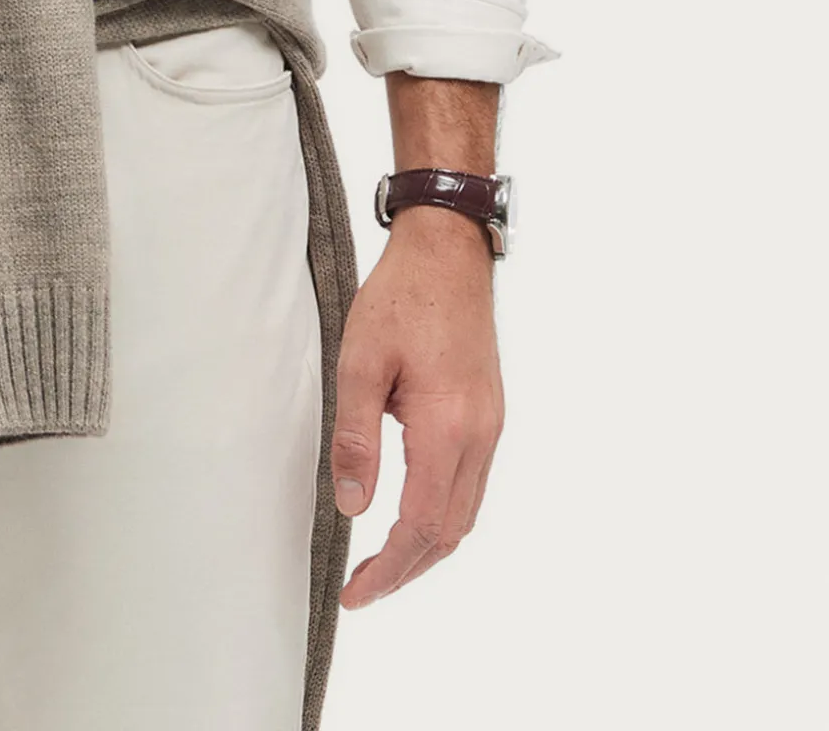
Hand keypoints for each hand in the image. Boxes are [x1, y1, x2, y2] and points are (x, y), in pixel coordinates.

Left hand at [330, 207, 503, 607]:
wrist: (448, 250)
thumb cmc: (402, 296)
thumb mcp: (360, 361)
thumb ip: (355, 437)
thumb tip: (351, 506)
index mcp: (448, 427)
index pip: (422, 526)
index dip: (389, 569)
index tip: (357, 593)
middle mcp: (480, 435)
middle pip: (451, 532)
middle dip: (407, 569)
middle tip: (364, 589)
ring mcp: (491, 425)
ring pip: (466, 512)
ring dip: (427, 546)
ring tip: (384, 563)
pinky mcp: (489, 412)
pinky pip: (472, 484)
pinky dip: (444, 515)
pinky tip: (414, 513)